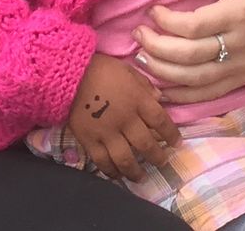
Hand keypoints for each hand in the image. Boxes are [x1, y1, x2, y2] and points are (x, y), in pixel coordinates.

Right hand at [66, 54, 181, 180]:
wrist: (67, 73)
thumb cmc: (99, 68)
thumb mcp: (126, 69)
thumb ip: (144, 85)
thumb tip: (158, 99)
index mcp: (137, 100)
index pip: (161, 121)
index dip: (171, 134)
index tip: (177, 143)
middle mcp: (126, 119)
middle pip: (147, 144)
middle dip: (157, 157)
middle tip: (162, 162)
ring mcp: (107, 132)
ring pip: (126, 159)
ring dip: (136, 171)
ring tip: (141, 176)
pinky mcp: (89, 140)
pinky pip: (102, 161)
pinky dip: (111, 171)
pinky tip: (117, 175)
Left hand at [135, 0, 244, 102]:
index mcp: (239, 15)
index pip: (193, 26)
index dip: (166, 22)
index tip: (152, 11)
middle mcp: (239, 45)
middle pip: (189, 55)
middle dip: (157, 47)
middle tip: (137, 35)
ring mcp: (242, 66)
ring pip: (196, 79)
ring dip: (163, 73)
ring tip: (141, 59)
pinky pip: (211, 93)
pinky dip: (184, 97)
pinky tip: (162, 92)